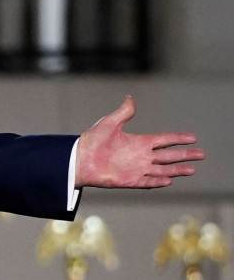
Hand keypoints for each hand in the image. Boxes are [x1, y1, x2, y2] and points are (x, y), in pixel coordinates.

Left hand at [75, 96, 203, 188]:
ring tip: (192, 170)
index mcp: (138, 142)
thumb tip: (130, 98)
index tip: (193, 138)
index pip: (164, 140)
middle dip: (185, 155)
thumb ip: (123, 112)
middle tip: (201, 155)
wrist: (79, 160)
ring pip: (162, 169)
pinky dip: (158, 181)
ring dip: (177, 170)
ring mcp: (136, 169)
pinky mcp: (129, 180)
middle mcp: (141, 156)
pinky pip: (148, 181)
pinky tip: (169, 180)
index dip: (178, 139)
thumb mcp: (109, 123)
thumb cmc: (92, 141)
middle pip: (168, 156)